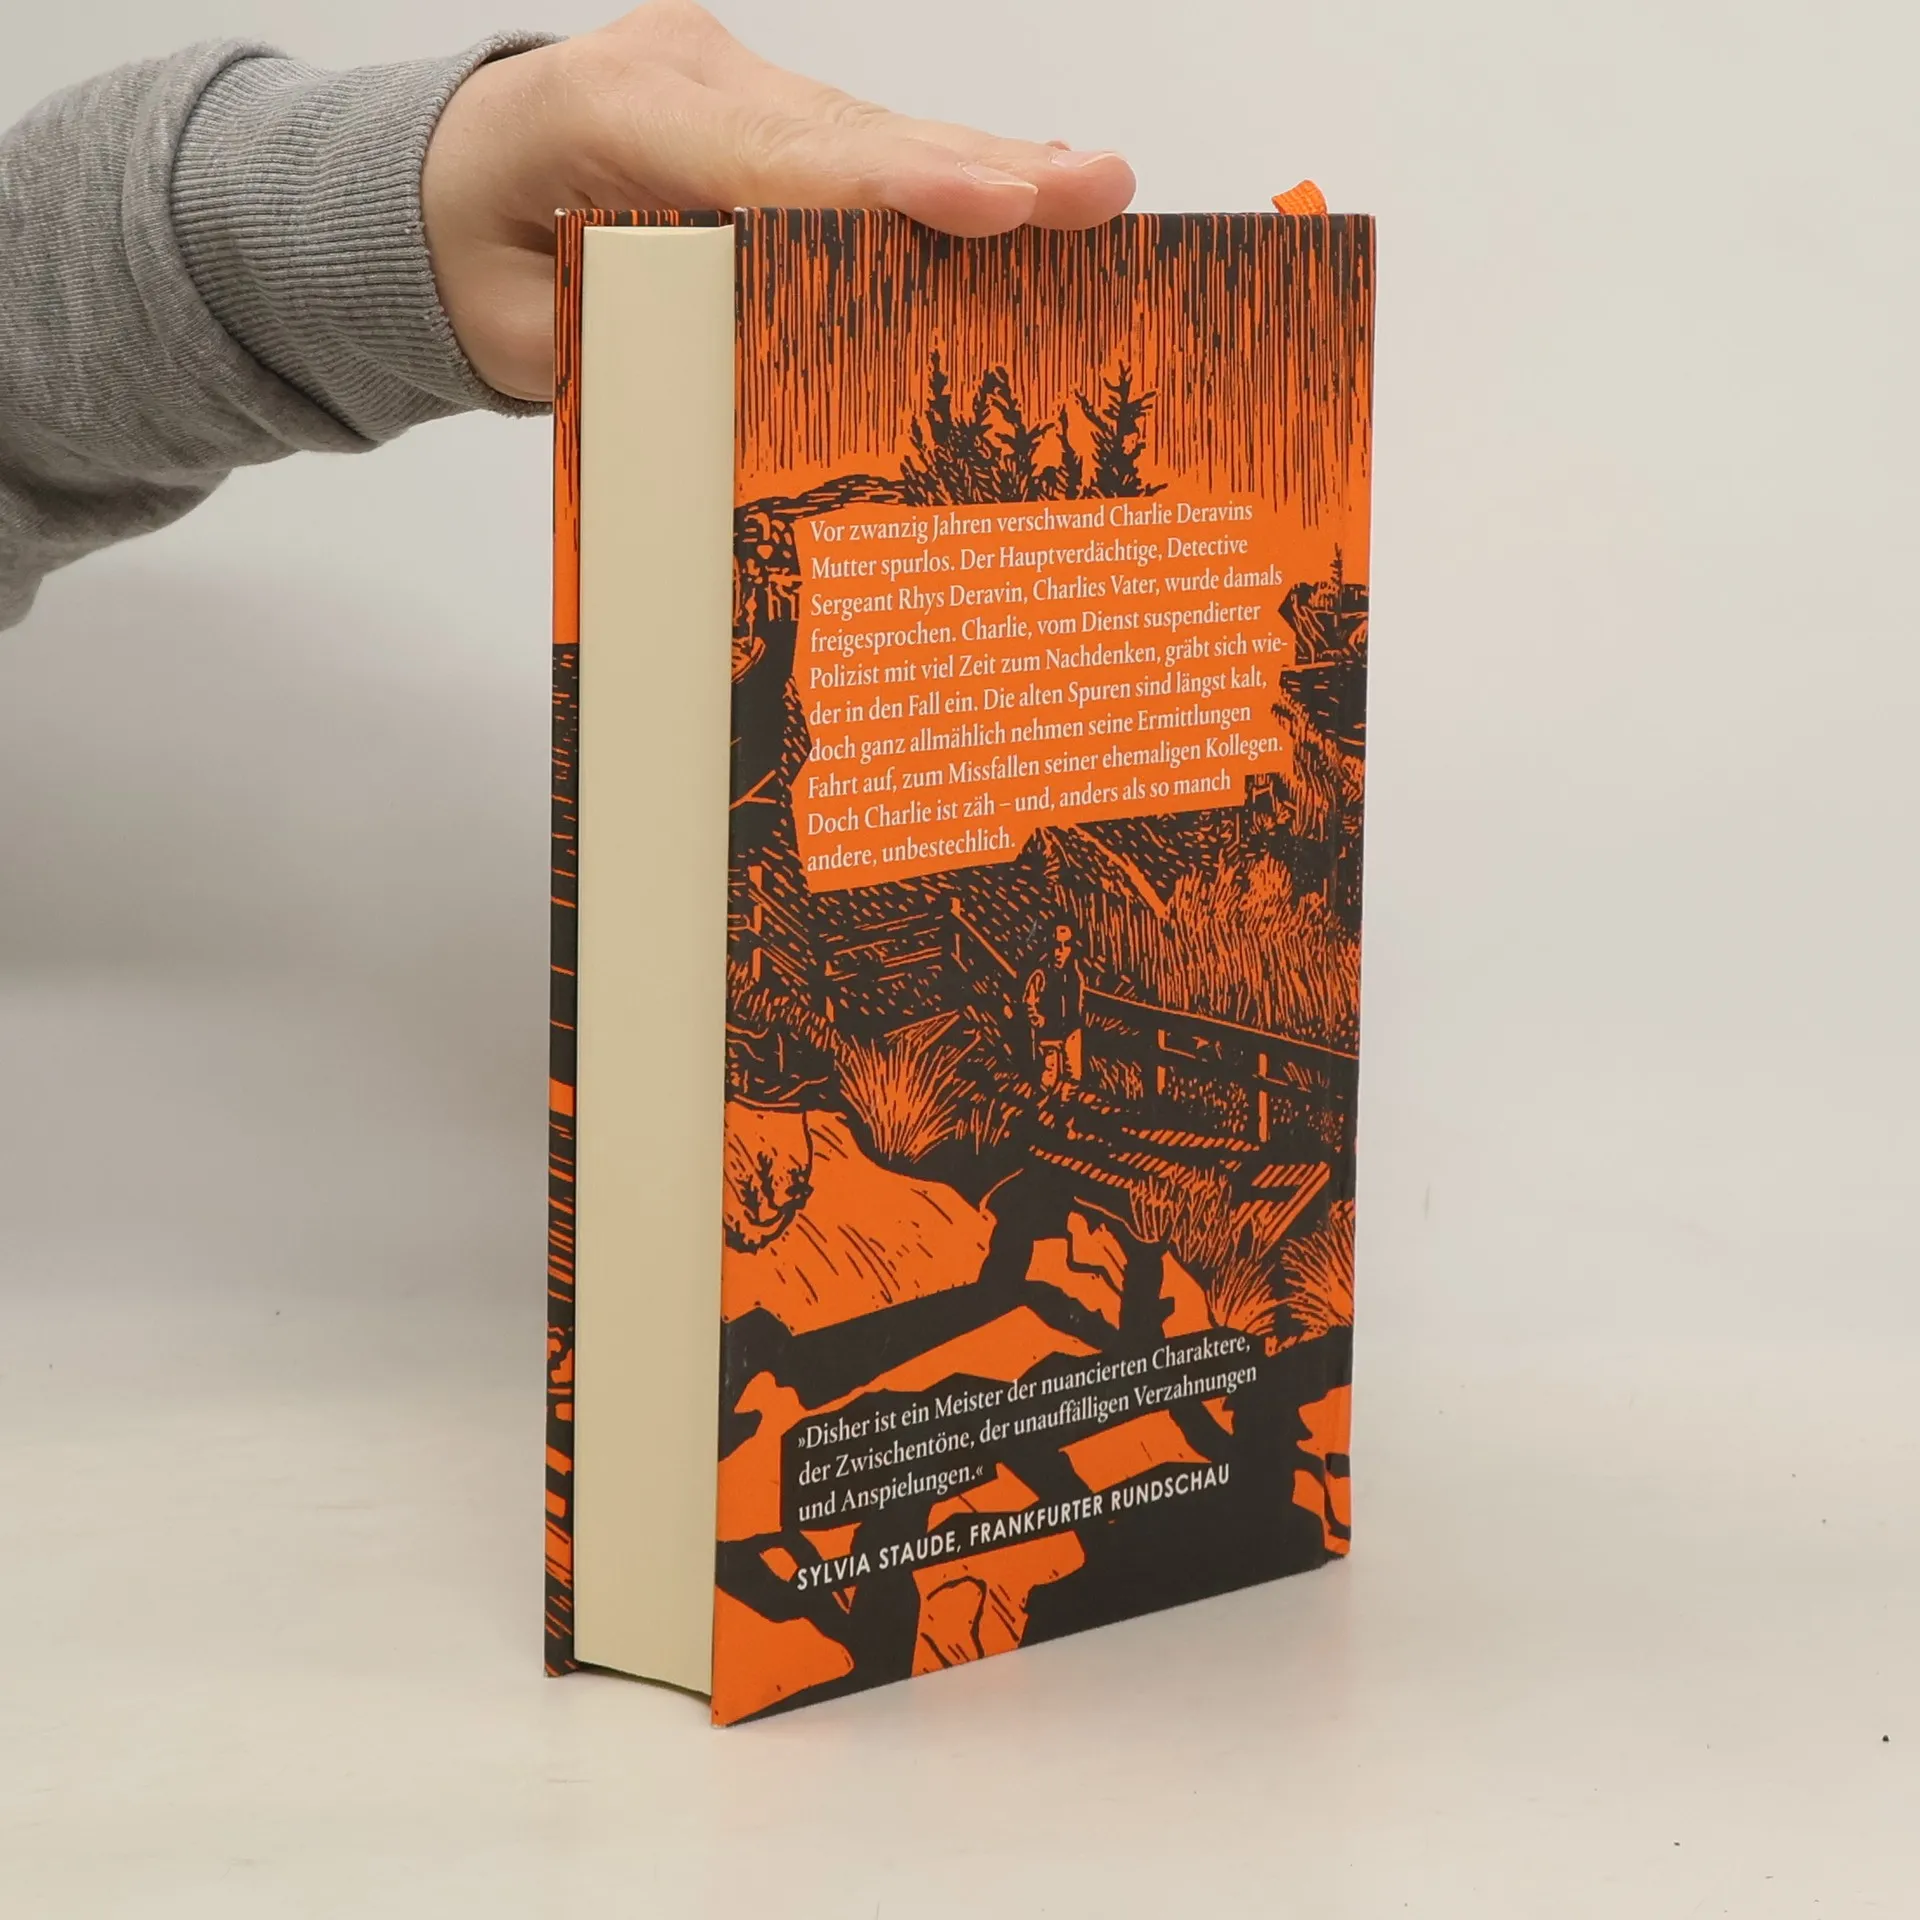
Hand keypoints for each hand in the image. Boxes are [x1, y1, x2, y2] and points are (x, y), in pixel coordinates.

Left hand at [421, 0, 1136, 400]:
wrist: (432, 187)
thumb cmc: (464, 262)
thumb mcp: (521, 335)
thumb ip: (620, 355)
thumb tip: (742, 398)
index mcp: (606, 114)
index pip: (766, 162)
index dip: (886, 189)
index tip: (989, 206)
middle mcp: (678, 75)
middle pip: (845, 134)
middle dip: (974, 171)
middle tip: (1092, 191)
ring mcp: (720, 78)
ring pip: (864, 133)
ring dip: (980, 171)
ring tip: (1091, 193)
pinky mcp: (750, 102)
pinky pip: (854, 142)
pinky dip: (938, 174)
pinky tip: (1028, 187)